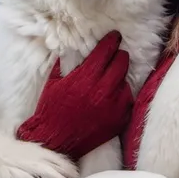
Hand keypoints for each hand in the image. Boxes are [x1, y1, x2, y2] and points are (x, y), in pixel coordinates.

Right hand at [17, 31, 132, 161]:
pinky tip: (112, 96)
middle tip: (114, 55)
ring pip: (125, 81)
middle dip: (118, 56)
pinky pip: (128, 100)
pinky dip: (121, 95)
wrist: (54, 141)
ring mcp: (113, 107)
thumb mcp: (54, 82)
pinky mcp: (119, 120)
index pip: (106, 51)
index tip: (115, 36)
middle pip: (121, 62)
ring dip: (119, 77)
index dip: (112, 41)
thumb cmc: (50, 109)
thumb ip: (66, 62)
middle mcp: (102, 91)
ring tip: (110, 79)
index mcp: (85, 78)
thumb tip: (74, 47)